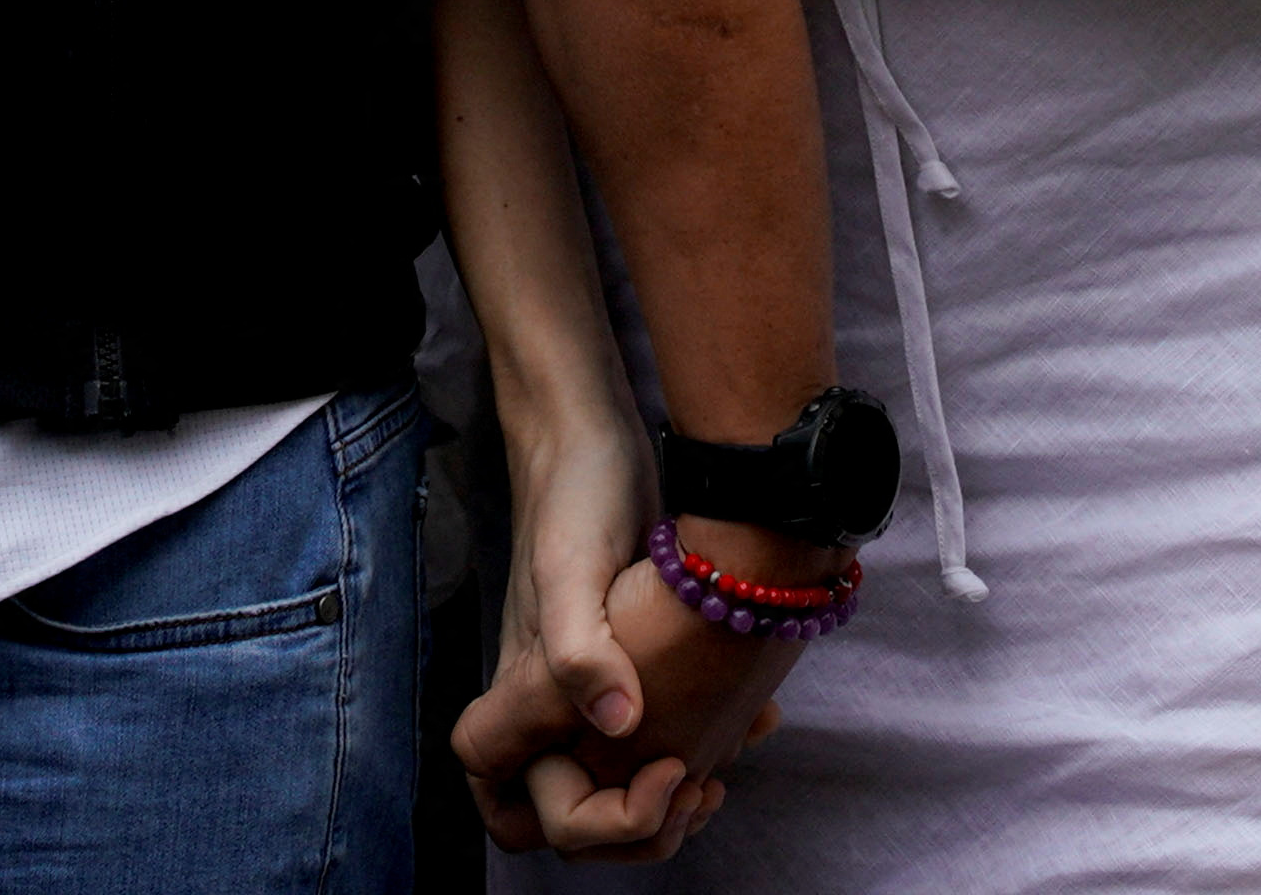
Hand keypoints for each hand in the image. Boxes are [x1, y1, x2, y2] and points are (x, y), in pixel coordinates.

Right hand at [454, 402, 698, 853]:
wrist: (595, 430)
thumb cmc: (576, 494)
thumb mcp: (572, 568)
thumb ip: (580, 651)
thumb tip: (620, 727)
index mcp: (525, 694)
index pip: (506, 804)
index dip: (577, 822)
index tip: (650, 775)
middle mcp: (549, 701)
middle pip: (566, 813)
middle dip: (634, 828)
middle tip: (695, 790)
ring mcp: (589, 681)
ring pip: (614, 781)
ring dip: (670, 797)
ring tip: (722, 771)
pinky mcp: (628, 657)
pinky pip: (651, 734)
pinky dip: (698, 745)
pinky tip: (754, 718)